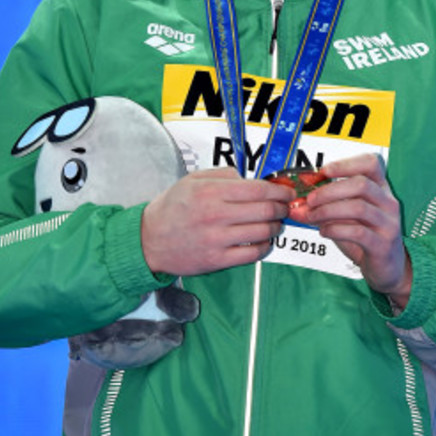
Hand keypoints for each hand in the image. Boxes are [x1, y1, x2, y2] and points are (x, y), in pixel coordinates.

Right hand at [141, 167, 294, 275]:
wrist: (150, 239)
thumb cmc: (172, 208)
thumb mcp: (193, 180)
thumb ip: (223, 175)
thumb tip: (249, 179)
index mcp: (211, 192)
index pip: (258, 190)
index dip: (278, 191)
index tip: (286, 192)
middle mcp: (216, 215)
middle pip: (264, 211)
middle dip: (282, 208)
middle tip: (285, 207)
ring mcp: (217, 239)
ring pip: (262, 232)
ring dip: (276, 227)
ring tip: (276, 223)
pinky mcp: (217, 260)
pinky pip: (252, 254)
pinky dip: (265, 247)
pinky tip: (264, 240)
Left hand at [303, 154, 411, 309]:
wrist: (387, 267)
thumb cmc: (365, 235)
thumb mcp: (346, 215)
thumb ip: (326, 206)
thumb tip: (297, 203)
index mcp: (381, 188)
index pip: (371, 163)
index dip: (346, 163)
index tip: (323, 171)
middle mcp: (388, 202)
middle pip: (361, 184)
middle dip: (329, 190)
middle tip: (310, 200)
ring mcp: (388, 223)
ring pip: (358, 207)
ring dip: (328, 210)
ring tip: (312, 217)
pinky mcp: (383, 245)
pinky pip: (358, 232)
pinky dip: (335, 229)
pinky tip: (324, 232)